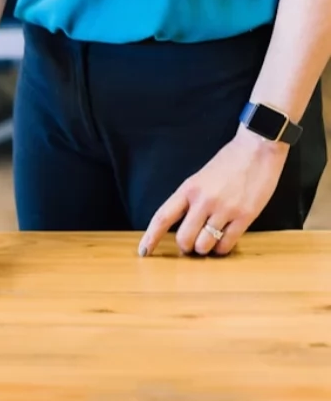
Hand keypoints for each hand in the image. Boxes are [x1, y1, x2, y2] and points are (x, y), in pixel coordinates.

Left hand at [139, 128, 288, 256]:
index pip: (162, 217)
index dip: (151, 237)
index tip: (143, 251)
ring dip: (205, 250)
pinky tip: (223, 243)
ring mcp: (224, 209)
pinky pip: (227, 243)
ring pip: (205, 245)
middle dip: (185, 247)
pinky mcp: (245, 216)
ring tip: (209, 244)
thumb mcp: (199, 178)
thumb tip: (182, 225)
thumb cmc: (228, 162)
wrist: (257, 149)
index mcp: (188, 189)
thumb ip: (189, 199)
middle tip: (191, 246)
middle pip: (184, 238)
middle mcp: (203, 201)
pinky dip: (222, 249)